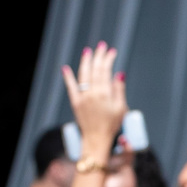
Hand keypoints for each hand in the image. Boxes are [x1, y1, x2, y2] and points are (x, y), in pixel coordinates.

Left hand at [61, 41, 126, 156]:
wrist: (96, 140)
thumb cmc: (111, 126)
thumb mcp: (121, 108)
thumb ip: (119, 90)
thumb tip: (118, 74)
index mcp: (105, 94)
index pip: (105, 70)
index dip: (108, 59)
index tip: (112, 52)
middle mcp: (92, 93)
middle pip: (95, 69)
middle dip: (98, 56)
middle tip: (101, 46)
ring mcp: (82, 97)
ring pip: (83, 74)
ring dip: (85, 61)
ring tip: (88, 52)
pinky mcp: (75, 103)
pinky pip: (70, 87)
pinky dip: (68, 77)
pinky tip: (65, 68)